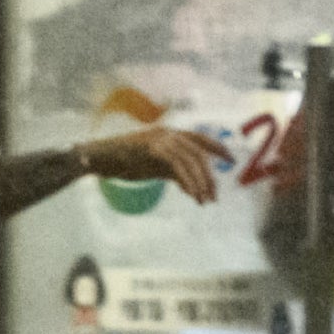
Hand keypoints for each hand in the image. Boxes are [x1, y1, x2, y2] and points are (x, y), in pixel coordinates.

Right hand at [77, 125, 231, 204]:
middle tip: (214, 196)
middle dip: (210, 176)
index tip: (232, 160)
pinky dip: (188, 182)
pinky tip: (192, 195)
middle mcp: (169, 133)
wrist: (101, 158)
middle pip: (199, 153)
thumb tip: (193, 188)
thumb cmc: (125, 162)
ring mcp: (161, 139)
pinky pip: (178, 166)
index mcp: (171, 134)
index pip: (201, 139)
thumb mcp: (156, 168)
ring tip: (204, 200)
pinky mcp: (153, 148)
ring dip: (200, 182)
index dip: (218, 148)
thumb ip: (175, 174)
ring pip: (191, 160)